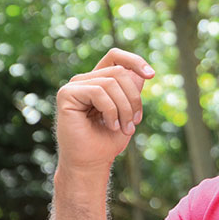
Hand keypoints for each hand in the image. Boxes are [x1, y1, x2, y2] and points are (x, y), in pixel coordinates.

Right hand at [55, 48, 154, 178]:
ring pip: (112, 82)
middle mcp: (85, 80)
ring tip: (125, 128)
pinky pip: (99, 92)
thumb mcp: (128, 112)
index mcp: (98, 81)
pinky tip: (111, 125)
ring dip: (125, 108)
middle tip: (135, 122)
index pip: (115, 57)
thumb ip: (132, 91)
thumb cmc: (108, 140)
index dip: (134, 61)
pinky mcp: (67, 94)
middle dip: (134, 98)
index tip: (151, 75)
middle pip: (120, 72)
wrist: (91, 163)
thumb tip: (142, 73)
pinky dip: (111, 110)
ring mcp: (74, 86)